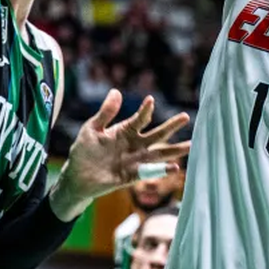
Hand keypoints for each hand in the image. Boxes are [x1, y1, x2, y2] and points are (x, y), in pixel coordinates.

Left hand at [57, 90, 190, 211]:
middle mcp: (134, 145)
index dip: (145, 110)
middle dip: (171, 127)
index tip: (150, 100)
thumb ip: (106, 113)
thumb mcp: (92, 128)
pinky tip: (174, 167)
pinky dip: (162, 170)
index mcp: (125, 131)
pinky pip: (149, 172)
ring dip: (174, 150)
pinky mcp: (131, 176)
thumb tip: (116, 92)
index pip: (140, 119)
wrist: (76, 176)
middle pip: (156, 134)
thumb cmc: (84, 150)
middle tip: (186, 117)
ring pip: (159, 154)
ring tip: (191, 145)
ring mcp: (135, 160)